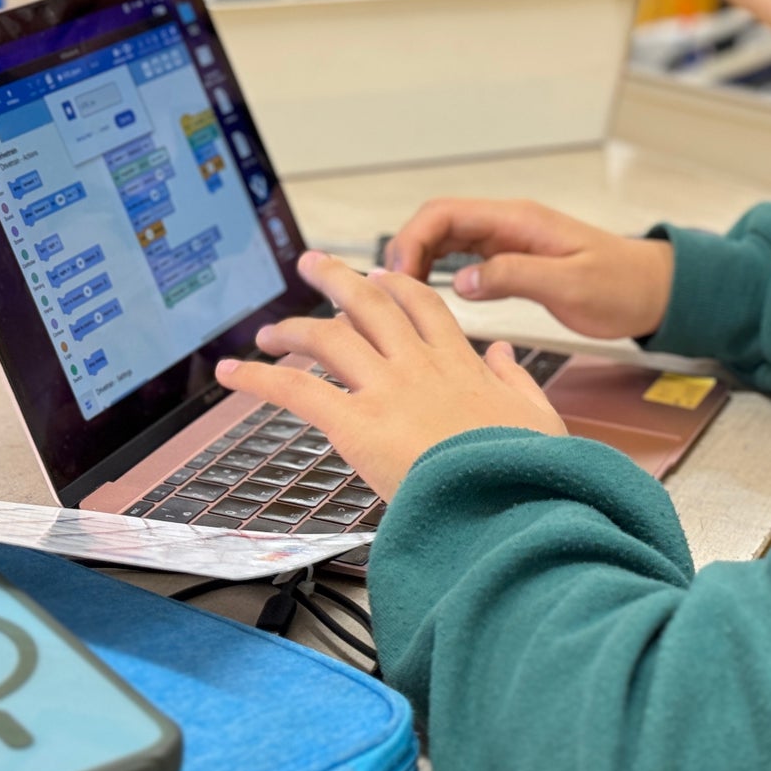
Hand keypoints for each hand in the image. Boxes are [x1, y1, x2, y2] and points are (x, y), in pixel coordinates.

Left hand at [214, 252, 565, 500]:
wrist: (511, 506)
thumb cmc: (529, 472)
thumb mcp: (538, 416)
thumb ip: (516, 378)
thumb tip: (502, 350)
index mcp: (461, 365)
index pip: (424, 308)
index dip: (397, 287)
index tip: (379, 277)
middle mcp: (419, 367)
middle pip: (369, 306)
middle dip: (336, 281)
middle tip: (313, 265)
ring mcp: (386, 391)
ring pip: (329, 338)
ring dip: (293, 328)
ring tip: (268, 328)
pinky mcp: (356, 424)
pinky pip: (296, 390)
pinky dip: (258, 377)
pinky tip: (231, 372)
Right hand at [385, 198, 675, 340]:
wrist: (652, 290)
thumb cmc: (621, 285)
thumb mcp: (570, 285)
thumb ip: (515, 277)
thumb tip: (461, 280)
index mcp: (519, 220)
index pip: (446, 213)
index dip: (412, 239)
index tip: (398, 275)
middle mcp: (509, 224)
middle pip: (437, 223)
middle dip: (406, 250)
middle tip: (391, 291)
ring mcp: (509, 240)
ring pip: (446, 239)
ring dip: (419, 261)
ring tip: (402, 295)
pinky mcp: (512, 259)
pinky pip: (463, 257)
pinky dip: (439, 270)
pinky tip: (430, 294)